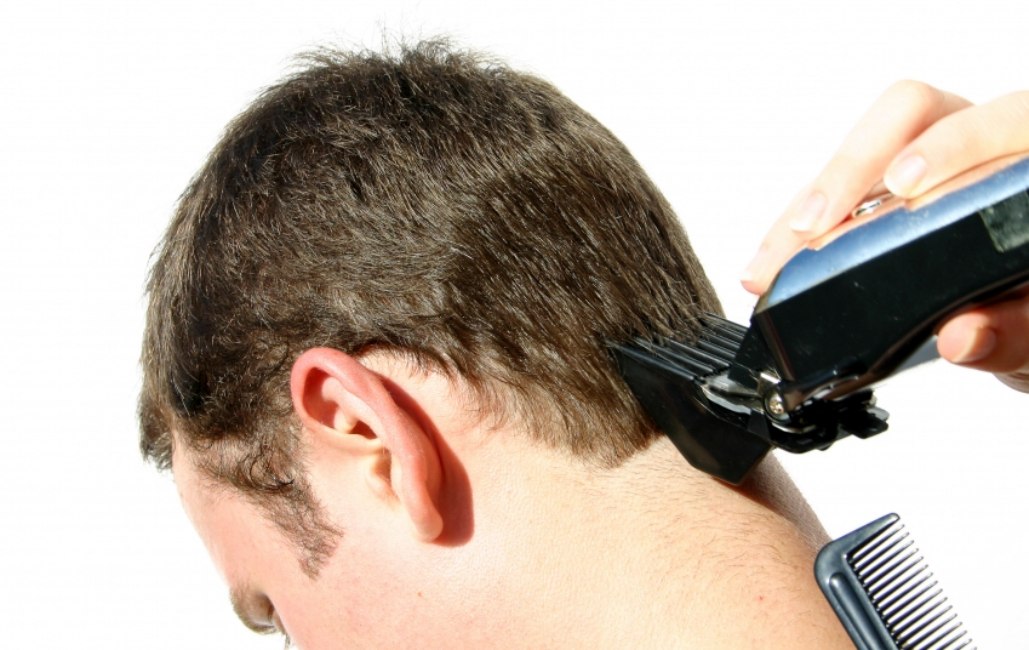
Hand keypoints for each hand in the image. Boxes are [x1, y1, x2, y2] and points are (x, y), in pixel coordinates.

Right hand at [741, 81, 1028, 391]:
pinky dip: (798, 228)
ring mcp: (925, 160)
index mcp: (1027, 156)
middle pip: (906, 115)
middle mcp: (976, 143)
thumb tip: (962, 337)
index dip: (947, 146)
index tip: (905, 185)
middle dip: (848, 171)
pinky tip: (775, 260)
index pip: (995, 121)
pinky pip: (837, 191)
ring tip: (774, 261)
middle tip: (813, 225)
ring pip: (859, 153)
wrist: (1021, 306)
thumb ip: (1017, 329)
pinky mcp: (884, 190)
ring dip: (809, 204)